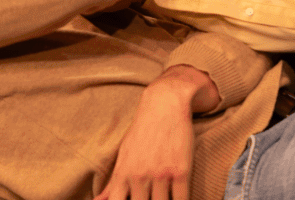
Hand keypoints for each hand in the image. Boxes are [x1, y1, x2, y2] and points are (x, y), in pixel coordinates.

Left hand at [94, 66, 218, 199]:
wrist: (164, 104)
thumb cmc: (142, 132)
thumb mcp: (124, 155)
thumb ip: (113, 184)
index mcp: (124, 174)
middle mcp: (140, 176)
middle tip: (148, 198)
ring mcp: (161, 174)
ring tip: (162, 196)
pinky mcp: (182, 171)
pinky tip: (177, 199)